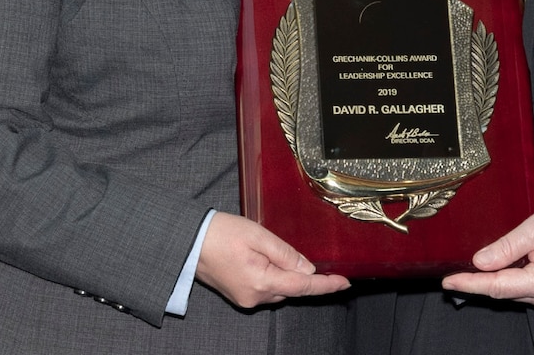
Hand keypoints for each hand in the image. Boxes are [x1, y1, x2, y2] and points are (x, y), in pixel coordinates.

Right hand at [196, 212, 350, 308]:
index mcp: (262, 282)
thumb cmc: (220, 233)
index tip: (345, 283)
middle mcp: (255, 297)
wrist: (188, 242)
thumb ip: (286, 253)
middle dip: (300, 273)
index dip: (326, 286)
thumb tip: (308, 269)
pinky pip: (265, 289)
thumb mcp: (258, 235)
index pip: (303, 287)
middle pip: (290, 288)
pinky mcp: (239, 296)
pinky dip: (271, 276)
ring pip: (278, 289)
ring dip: (283, 273)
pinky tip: (261, 258)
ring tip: (267, 247)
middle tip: (291, 248)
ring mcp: (246, 299)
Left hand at [441, 199, 533, 310]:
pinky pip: (519, 288)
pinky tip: (494, 268)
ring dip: (490, 281)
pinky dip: (505, 279)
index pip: (498, 286)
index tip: (448, 282)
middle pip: (502, 292)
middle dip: (476, 283)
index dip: (470, 284)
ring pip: (509, 292)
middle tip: (451, 274)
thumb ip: (506, 247)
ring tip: (469, 269)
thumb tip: (479, 262)